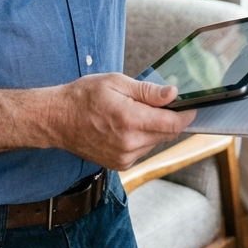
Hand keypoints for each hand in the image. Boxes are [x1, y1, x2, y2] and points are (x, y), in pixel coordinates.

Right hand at [51, 73, 195, 170]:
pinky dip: (142, 137)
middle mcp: (129, 144)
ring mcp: (124, 157)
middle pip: (167, 133)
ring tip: (134, 112)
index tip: (190, 105)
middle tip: (158, 102)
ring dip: (154, 128)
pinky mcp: (120, 164)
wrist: (57, 119)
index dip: (186, 114)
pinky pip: (143, 150)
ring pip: (156, 142)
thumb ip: (148, 91)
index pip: (172, 123)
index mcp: (130, 120)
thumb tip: (173, 93)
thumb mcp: (116, 83)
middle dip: (169, 118)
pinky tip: (126, 126)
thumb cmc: (83, 96)